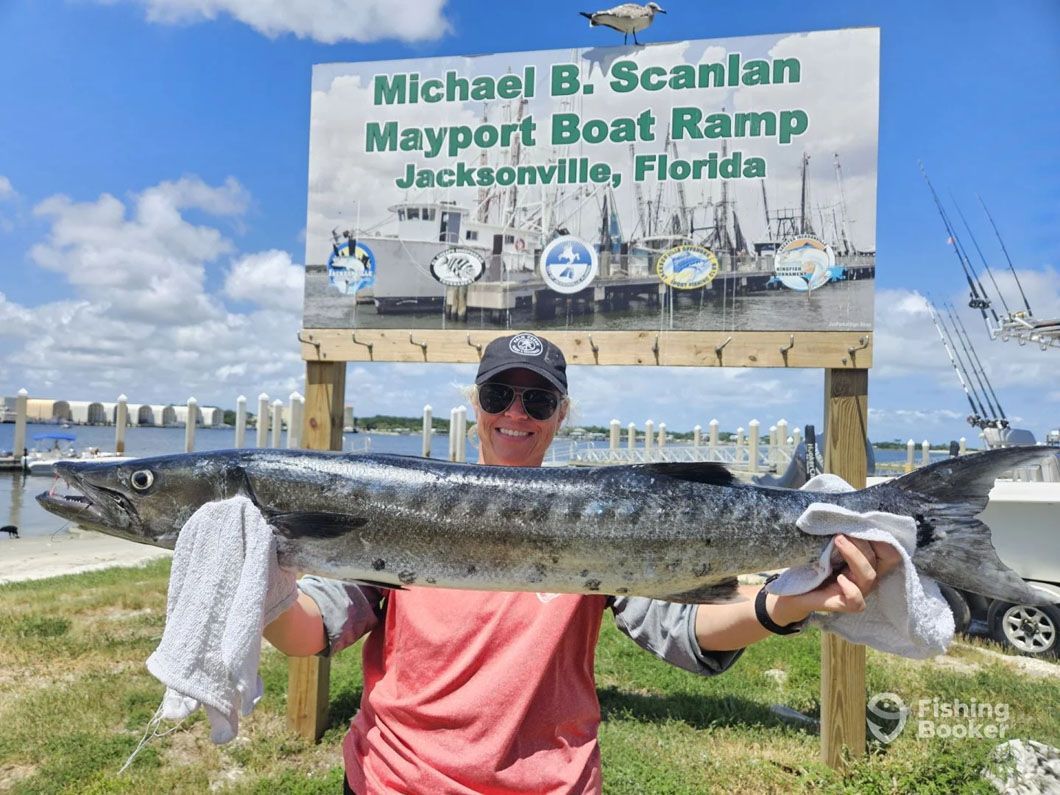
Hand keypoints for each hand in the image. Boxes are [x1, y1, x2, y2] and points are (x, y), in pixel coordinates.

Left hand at [769, 535, 902, 625]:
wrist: (793, 590)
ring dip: (855, 556)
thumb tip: (844, 517)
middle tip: (840, 533)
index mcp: (866, 562)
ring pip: (869, 576)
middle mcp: (865, 577)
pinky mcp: (843, 605)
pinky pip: (857, 601)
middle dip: (861, 543)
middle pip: (879, 560)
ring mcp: (857, 591)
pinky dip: (851, 589)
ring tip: (837, 541)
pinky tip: (839, 579)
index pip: (890, 553)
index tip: (860, 525)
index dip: (882, 539)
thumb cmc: (813, 565)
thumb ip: (841, 536)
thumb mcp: (827, 547)